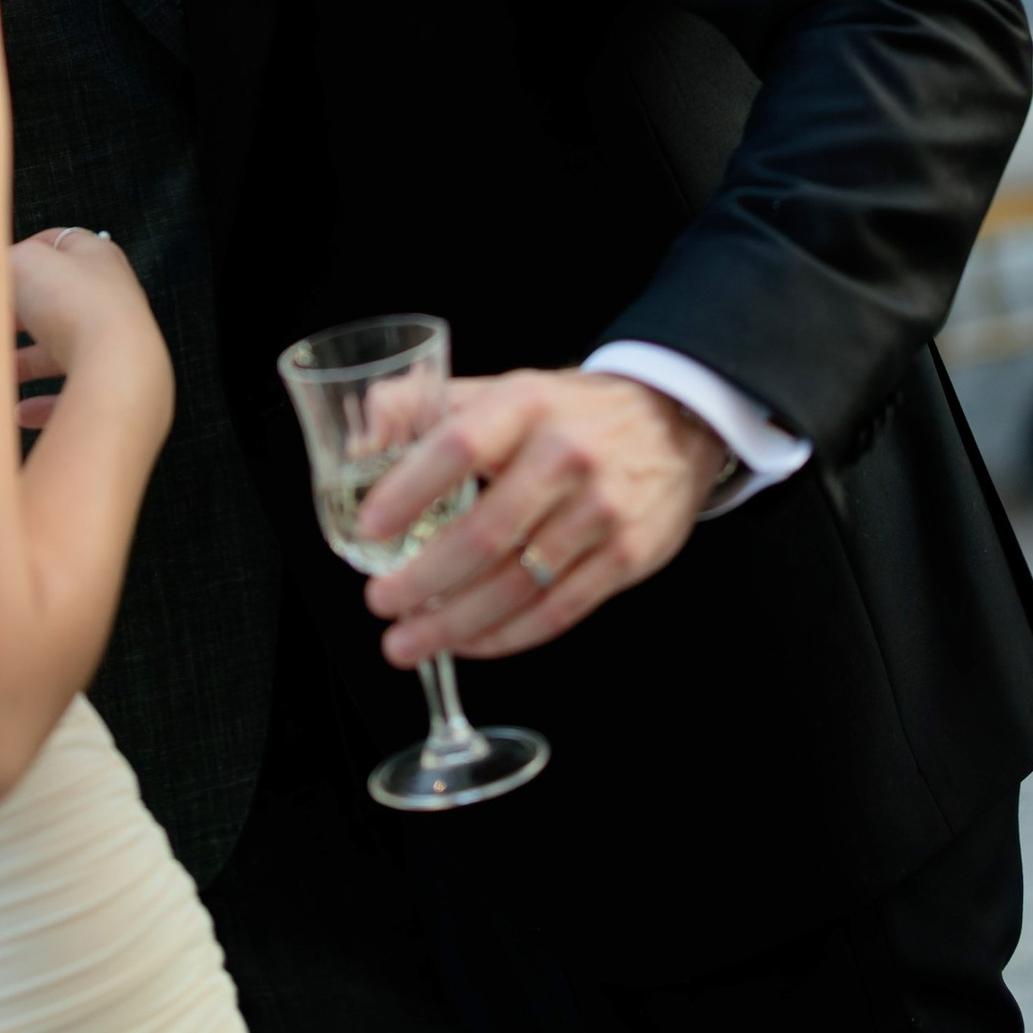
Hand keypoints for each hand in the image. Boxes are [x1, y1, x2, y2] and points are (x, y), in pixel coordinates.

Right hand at [9, 227, 171, 440]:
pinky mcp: (112, 385)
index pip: (58, 244)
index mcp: (96, 258)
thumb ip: (4, 260)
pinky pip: (72, 395)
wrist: (116, 368)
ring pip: (62, 351)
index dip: (24, 254)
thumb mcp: (23, 262)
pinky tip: (20, 412)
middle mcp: (110, 298)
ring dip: (26, 363)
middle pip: (56, 302)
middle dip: (18, 316)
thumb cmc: (74, 305)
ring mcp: (114, 343)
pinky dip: (43, 404)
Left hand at [357, 370, 728, 663]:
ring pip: (518, 583)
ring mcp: (601, 511)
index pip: (459, 448)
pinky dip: (507, 635)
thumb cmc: (567, 413)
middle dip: (423, 580)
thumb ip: (425, 408)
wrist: (674, 424)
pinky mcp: (627, 556)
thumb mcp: (502, 390)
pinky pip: (559, 610)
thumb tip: (358, 445)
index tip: (368, 531)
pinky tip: (469, 643)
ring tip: (411, 641)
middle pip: (485, 533)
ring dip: (456, 622)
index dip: (409, 492)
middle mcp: (567, 457)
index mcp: (525, 406)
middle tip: (381, 604)